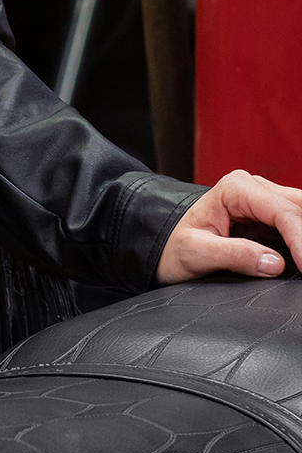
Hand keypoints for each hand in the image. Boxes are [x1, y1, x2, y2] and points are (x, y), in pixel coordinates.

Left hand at [156, 170, 301, 282]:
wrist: (164, 246)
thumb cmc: (174, 246)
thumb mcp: (195, 253)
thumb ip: (234, 255)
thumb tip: (274, 263)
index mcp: (235, 189)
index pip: (281, 211)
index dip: (300, 240)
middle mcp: (253, 188)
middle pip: (298, 207)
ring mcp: (263, 202)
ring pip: (300, 213)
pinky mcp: (269, 219)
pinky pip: (295, 225)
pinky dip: (300, 239)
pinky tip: (301, 259)